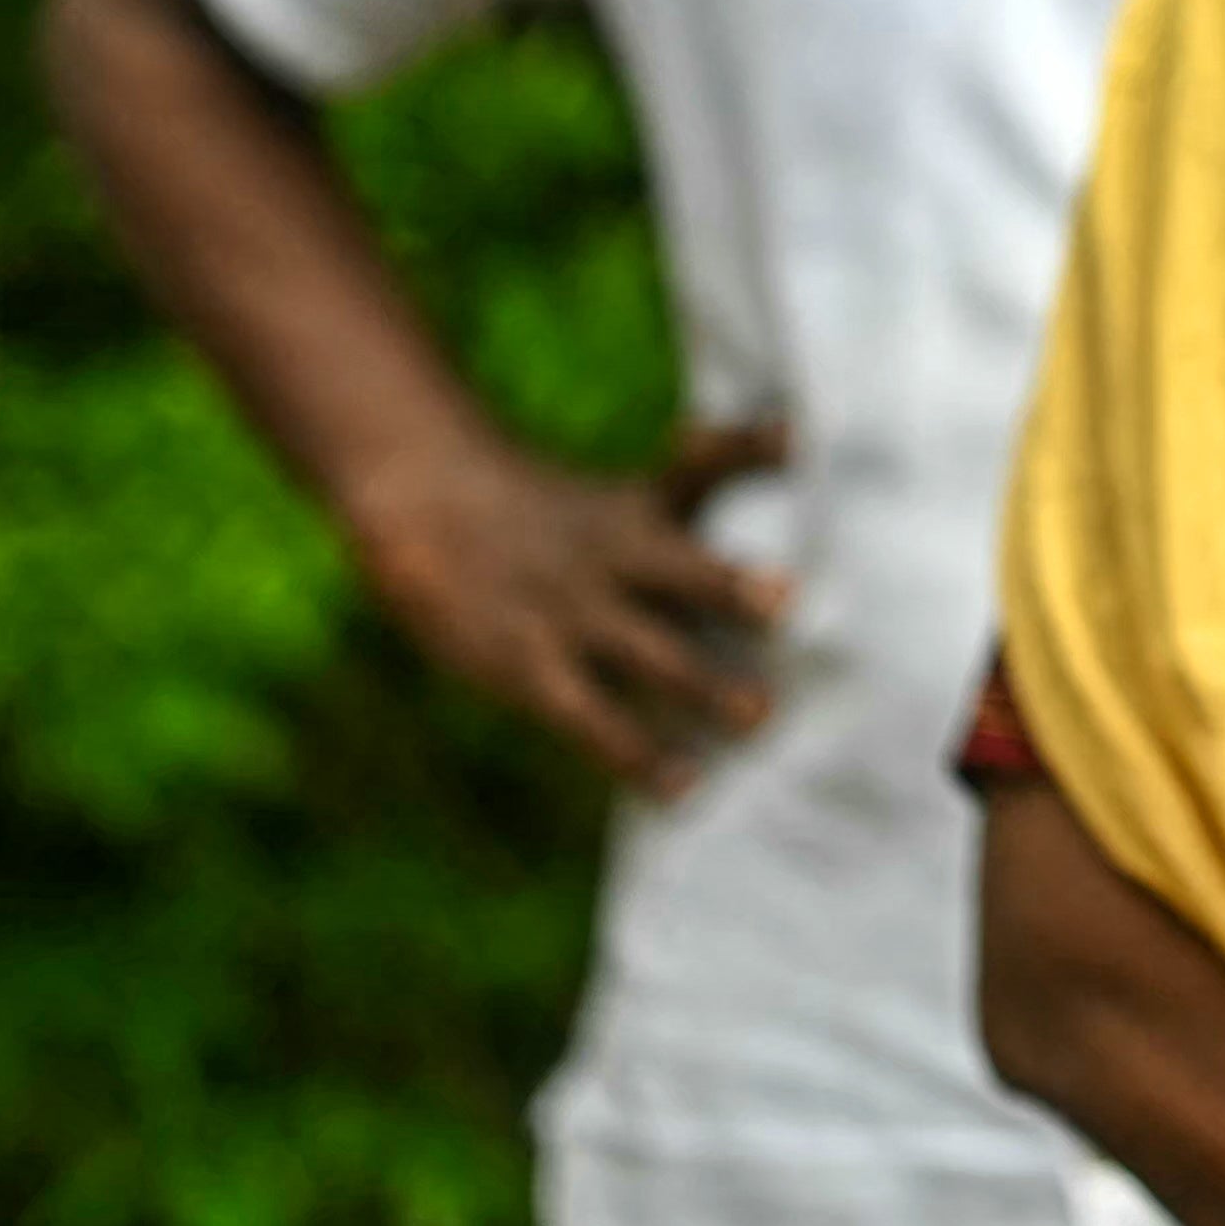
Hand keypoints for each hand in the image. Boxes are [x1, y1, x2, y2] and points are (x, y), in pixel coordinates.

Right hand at [353, 420, 790, 791]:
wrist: (425, 506)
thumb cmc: (552, 512)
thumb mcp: (631, 494)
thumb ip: (715, 473)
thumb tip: (799, 437)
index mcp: (640, 510)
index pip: (702, 466)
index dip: (746, 449)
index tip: (799, 439)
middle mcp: (613, 557)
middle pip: (680, 568)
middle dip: (732, 588)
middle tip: (792, 608)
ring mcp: (572, 615)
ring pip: (647, 652)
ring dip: (703, 685)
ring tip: (759, 718)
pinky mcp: (532, 670)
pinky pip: (592, 719)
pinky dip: (637, 755)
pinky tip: (682, 787)